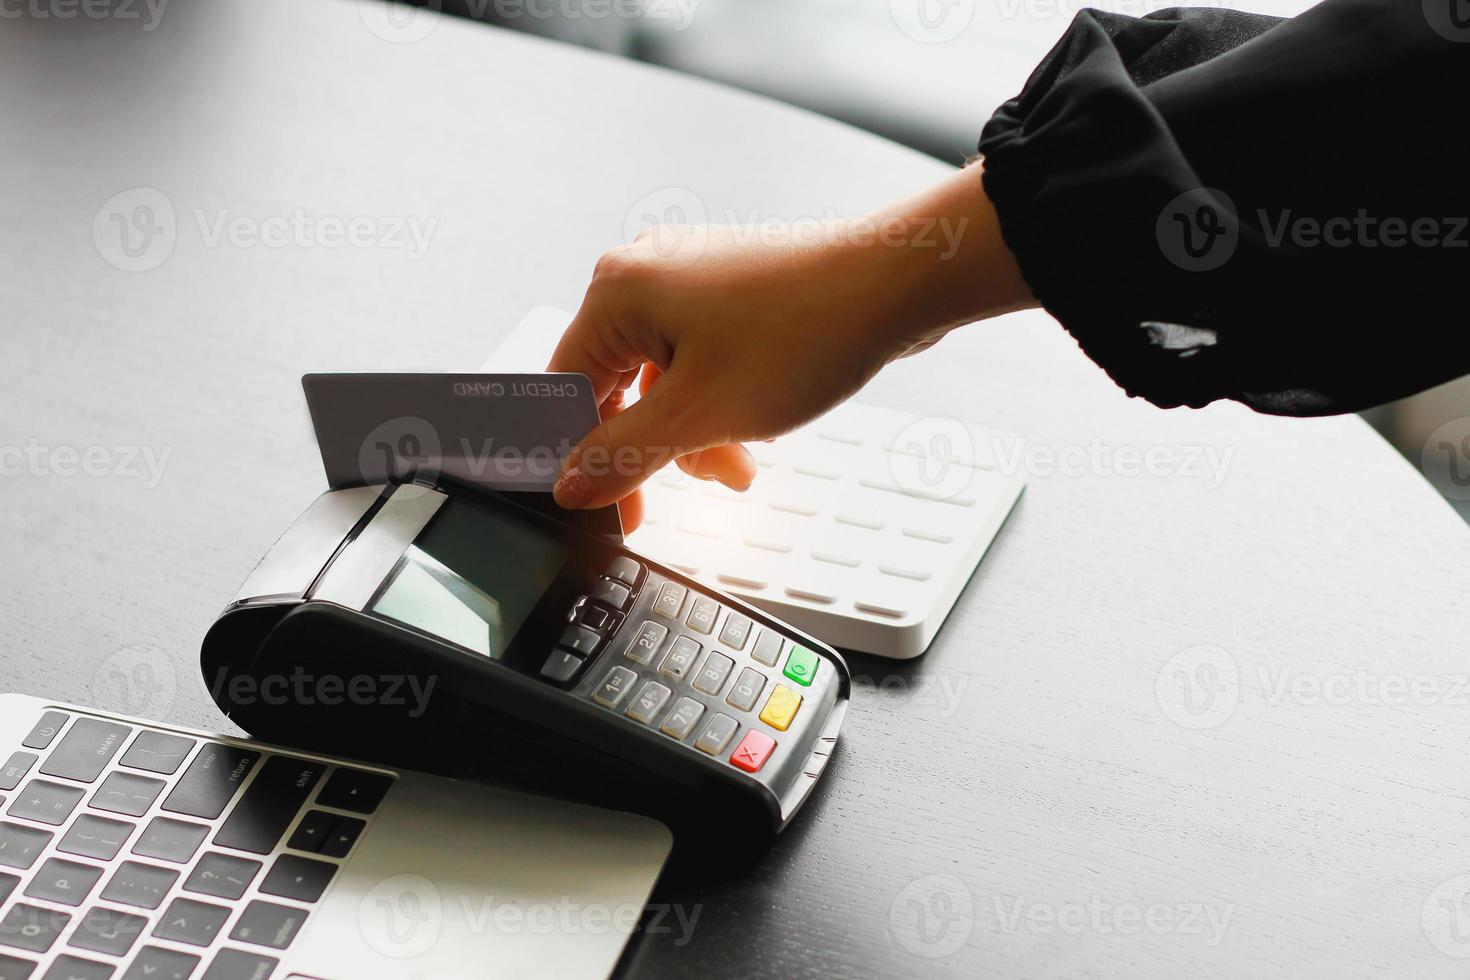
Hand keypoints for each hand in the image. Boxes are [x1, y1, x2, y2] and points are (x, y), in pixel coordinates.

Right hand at [548, 164, 1033, 527]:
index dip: (584, 457)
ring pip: (663, 381)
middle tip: (696, 482)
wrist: (896, 284)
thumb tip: (572, 485)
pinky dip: (719, 402)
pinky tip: (754, 427)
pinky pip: (699, 360)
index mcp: (616, 291)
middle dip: (658, 446)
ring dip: (696, 432)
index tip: (612, 505)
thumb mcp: (698, 415)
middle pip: (617, 387)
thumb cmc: (807, 329)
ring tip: (741, 460)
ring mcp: (690, 277)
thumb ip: (622, 457)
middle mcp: (645, 273)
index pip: (566, 389)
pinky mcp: (729, 289)